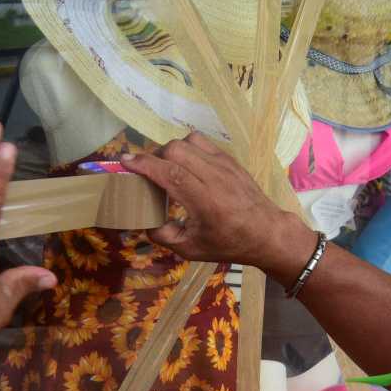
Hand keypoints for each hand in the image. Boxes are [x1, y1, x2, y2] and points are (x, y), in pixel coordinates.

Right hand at [124, 132, 316, 278]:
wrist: (266, 232)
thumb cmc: (227, 243)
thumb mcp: (190, 249)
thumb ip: (163, 235)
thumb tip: (143, 220)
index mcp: (205, 201)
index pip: (170, 173)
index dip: (145, 164)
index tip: (125, 161)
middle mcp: (214, 177)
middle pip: (176, 150)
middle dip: (155, 156)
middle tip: (149, 172)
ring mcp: (224, 164)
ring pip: (188, 141)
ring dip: (171, 150)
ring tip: (168, 167)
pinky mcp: (230, 159)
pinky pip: (202, 142)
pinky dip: (187, 148)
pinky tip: (185, 163)